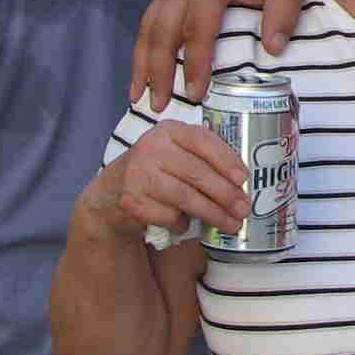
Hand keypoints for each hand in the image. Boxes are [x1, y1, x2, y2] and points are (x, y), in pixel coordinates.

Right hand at [82, 122, 250, 246]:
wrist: (110, 193)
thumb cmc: (155, 172)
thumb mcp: (175, 153)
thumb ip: (203, 159)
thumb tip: (241, 183)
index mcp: (168, 130)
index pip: (203, 141)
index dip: (227, 160)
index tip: (244, 179)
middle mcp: (151, 147)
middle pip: (197, 173)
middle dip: (226, 194)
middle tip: (243, 209)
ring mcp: (139, 173)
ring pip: (186, 197)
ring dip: (214, 214)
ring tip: (231, 224)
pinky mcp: (132, 200)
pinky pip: (169, 216)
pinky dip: (183, 223)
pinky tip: (187, 224)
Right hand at [129, 0, 322, 108]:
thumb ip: (282, 14)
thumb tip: (273, 51)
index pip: (199, 28)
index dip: (196, 63)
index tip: (196, 93)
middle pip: (164, 31)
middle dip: (158, 70)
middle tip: (159, 106)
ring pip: (150, 25)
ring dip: (142, 62)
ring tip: (138, 96)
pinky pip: (151, 17)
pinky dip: (144, 45)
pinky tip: (142, 70)